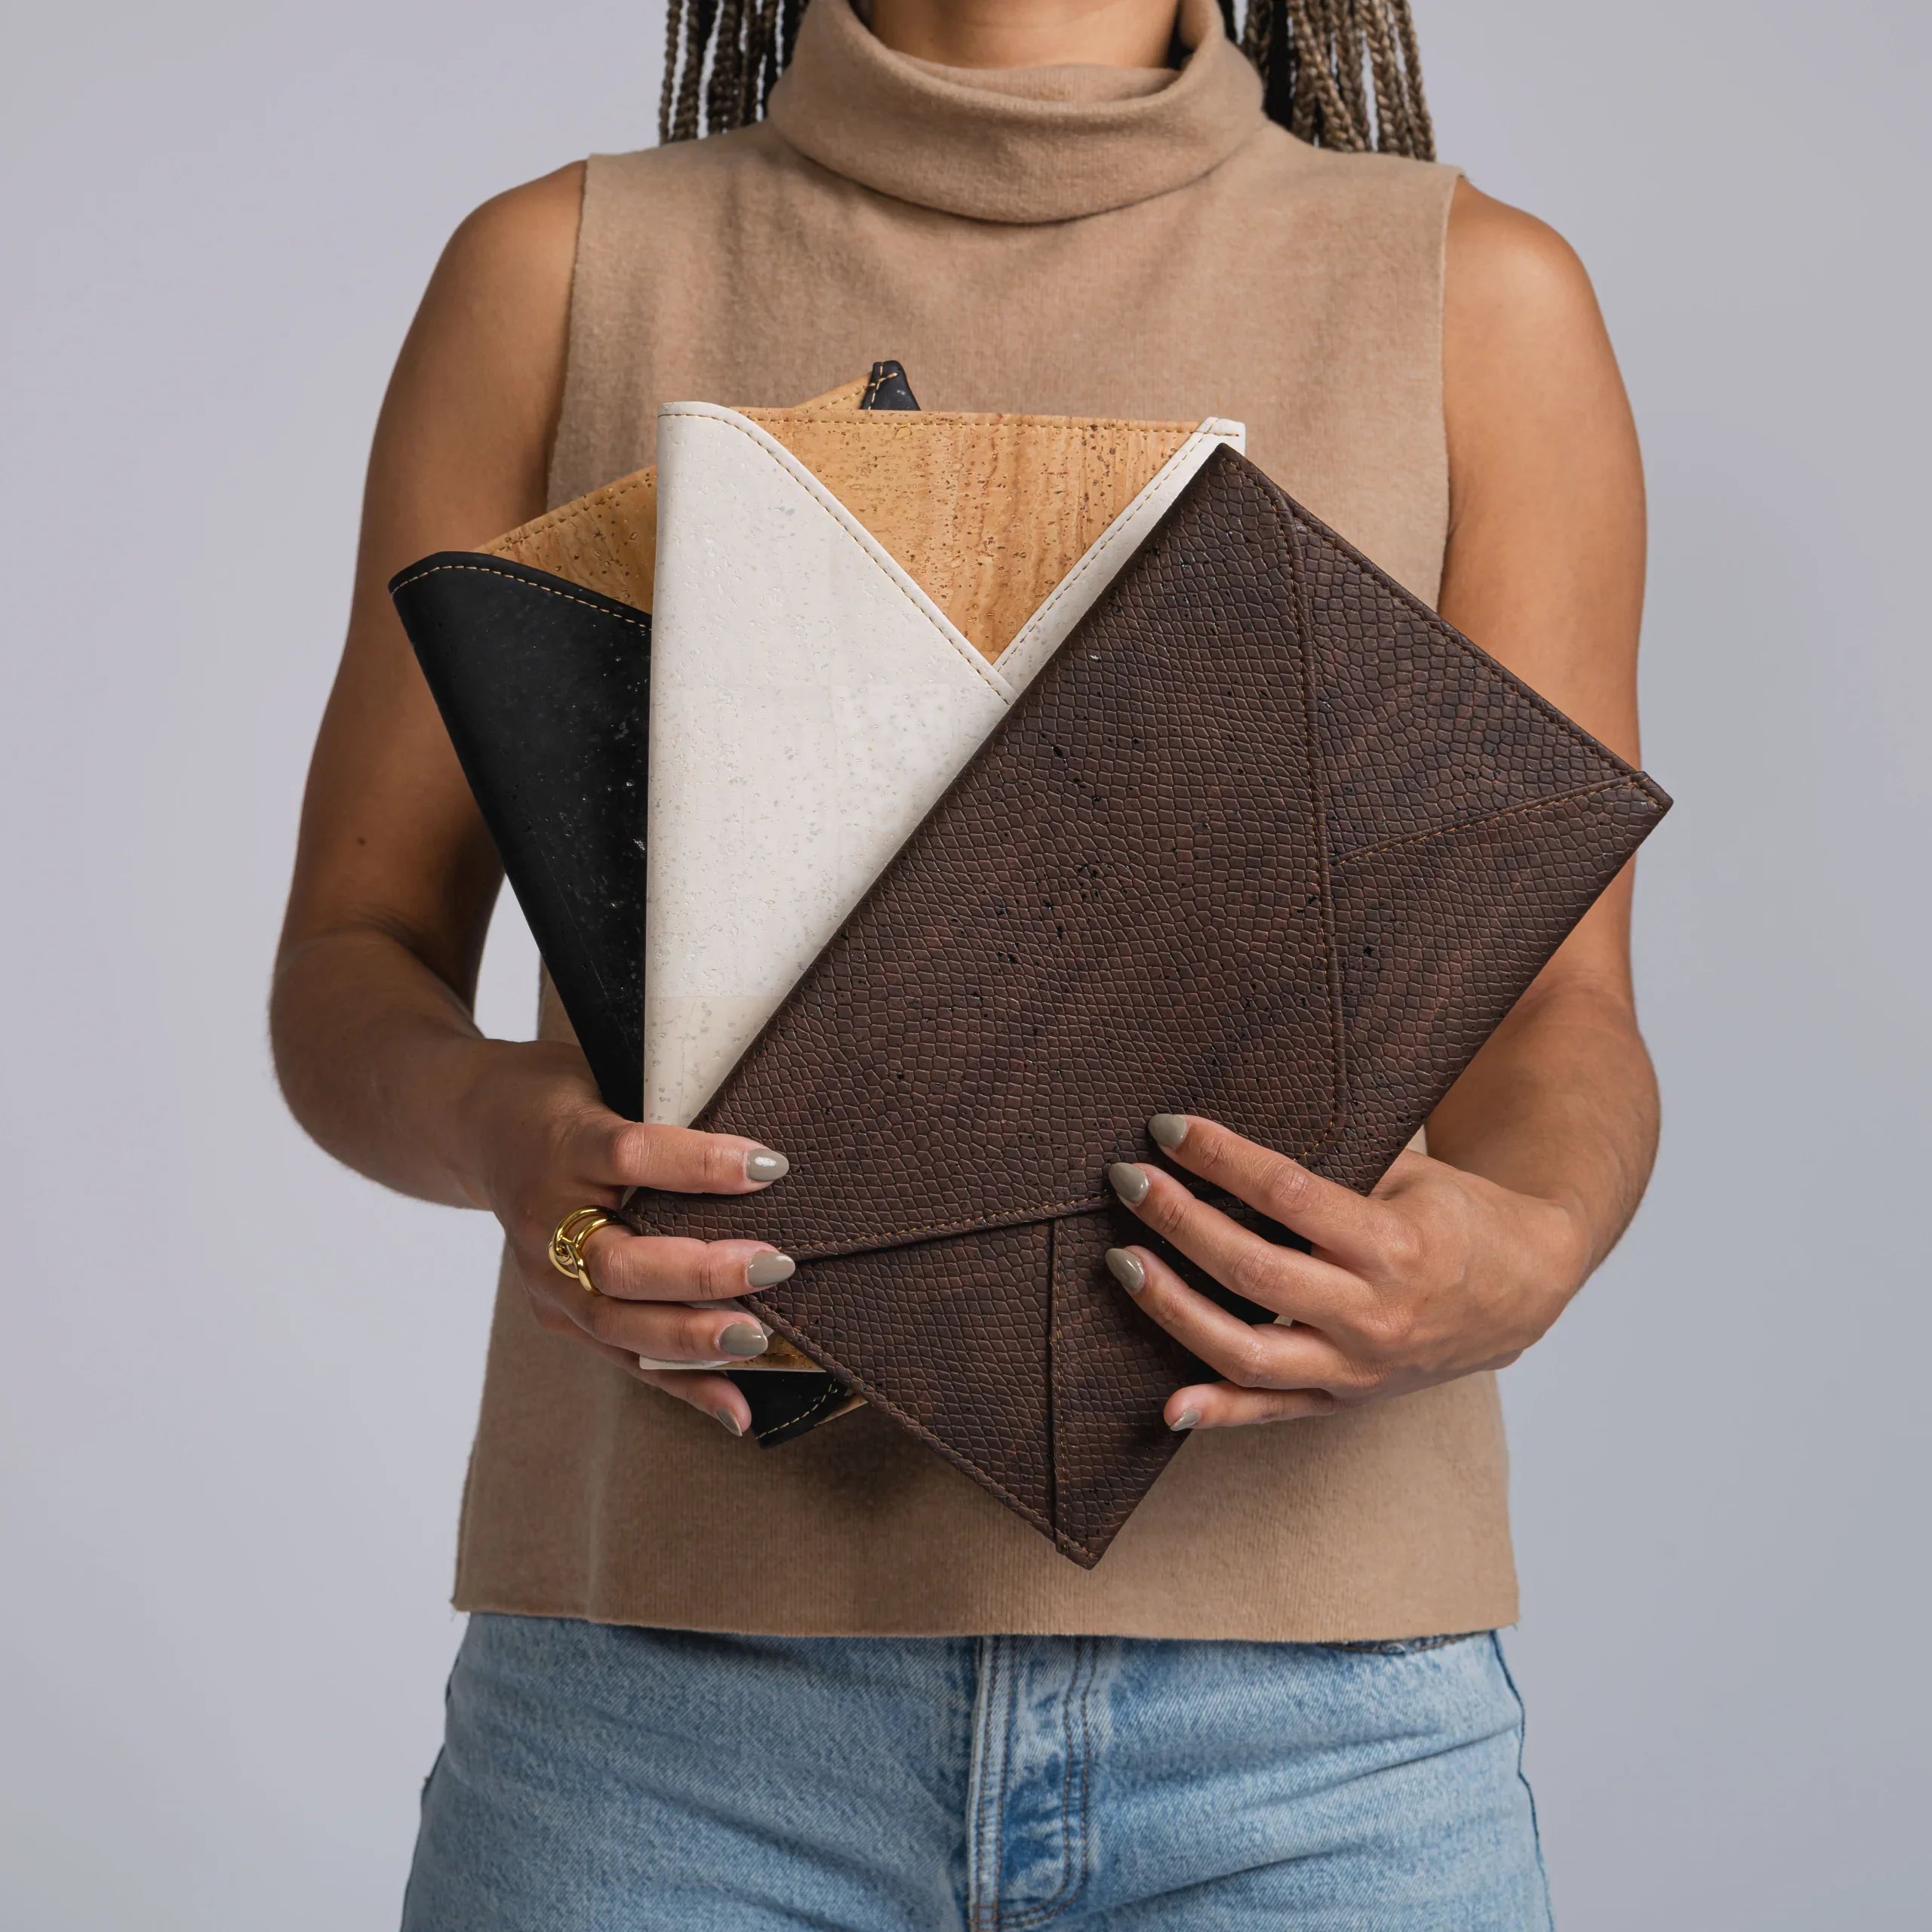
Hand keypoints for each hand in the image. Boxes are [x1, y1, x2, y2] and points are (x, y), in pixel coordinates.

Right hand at [464, 1040, 794, 1435]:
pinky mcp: (554, 1314)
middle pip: (619, 1261)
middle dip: (701, 1272)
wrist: (477, 1128)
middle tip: (774, 1265)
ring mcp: (543, 1277)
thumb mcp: (607, 1076)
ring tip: (759, 1339)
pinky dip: (682, 1385)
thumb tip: (764, 1147)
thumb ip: (670, 1108)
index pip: (631, 1155)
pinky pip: (622, 1355)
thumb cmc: (563, 1097)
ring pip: (616, 1322)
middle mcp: (545, 1218)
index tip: (769, 1166)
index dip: (700, 1164)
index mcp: (563, 1143)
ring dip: (692, 1337)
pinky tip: (737, 1410)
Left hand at [1103, 1114, 1591, 1431]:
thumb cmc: (1457, 1216)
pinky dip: (1218, 1413)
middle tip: (1128, 1181)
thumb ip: (1331, 1173)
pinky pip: (1273, 1414)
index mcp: (1394, 1244)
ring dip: (1175, 1308)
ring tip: (1124, 1262)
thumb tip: (1227, 1147)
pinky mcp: (1347, 1400)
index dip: (1220, 1158)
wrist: (1526, 1289)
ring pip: (1248, 1352)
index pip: (1286, 1193)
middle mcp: (1373, 1313)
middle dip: (1179, 1221)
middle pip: (1253, 1270)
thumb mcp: (1409, 1176)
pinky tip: (1168, 1406)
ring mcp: (1358, 1367)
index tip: (1168, 1128)